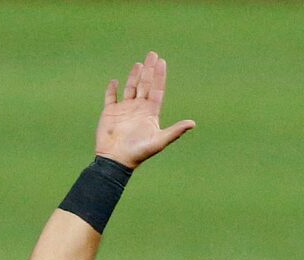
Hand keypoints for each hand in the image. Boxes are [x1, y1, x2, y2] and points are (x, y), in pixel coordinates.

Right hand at [95, 51, 193, 168]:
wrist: (116, 161)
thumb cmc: (138, 152)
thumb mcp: (159, 141)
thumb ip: (175, 131)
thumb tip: (193, 123)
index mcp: (149, 113)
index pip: (156, 90)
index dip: (159, 76)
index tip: (161, 62)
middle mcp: (138, 109)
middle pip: (145, 85)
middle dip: (149, 70)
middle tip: (152, 54)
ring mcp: (124, 110)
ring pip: (130, 88)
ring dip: (134, 76)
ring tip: (139, 64)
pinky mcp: (110, 113)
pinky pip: (110, 97)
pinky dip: (112, 89)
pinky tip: (115, 82)